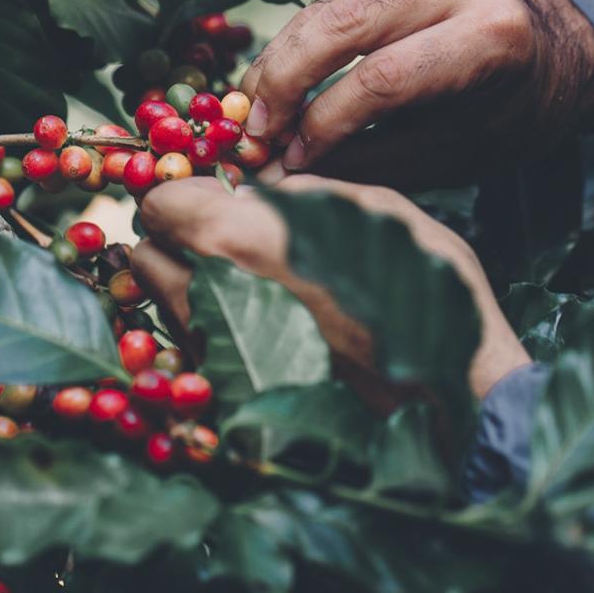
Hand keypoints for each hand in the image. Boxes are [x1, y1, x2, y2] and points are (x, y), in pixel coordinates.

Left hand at [130, 174, 529, 400]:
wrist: (447, 399)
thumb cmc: (421, 292)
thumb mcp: (371, 210)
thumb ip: (298, 193)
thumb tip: (254, 195)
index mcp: (238, 240)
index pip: (158, 204)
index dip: (182, 195)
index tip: (212, 198)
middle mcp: (209, 297)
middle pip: (146, 256)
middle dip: (174, 241)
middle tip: (221, 237)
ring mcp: (214, 354)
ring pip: (163, 304)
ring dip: (189, 285)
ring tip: (247, 282)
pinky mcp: (226, 395)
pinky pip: (193, 347)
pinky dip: (211, 328)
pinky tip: (262, 323)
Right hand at [239, 0, 593, 188]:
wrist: (545, 52)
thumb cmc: (500, 118)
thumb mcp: (449, 154)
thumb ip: (367, 160)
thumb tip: (284, 172)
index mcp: (489, 40)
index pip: (385, 79)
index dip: (326, 121)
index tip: (288, 159)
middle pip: (344, 24)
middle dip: (285, 78)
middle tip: (252, 128)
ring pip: (326, 7)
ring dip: (279, 59)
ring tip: (252, 109)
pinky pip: (327, 2)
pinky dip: (295, 42)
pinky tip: (278, 80)